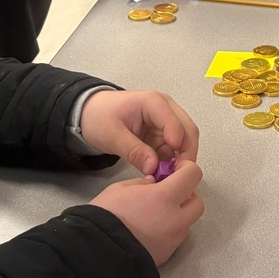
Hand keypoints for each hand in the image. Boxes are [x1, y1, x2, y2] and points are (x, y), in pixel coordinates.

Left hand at [79, 90, 198, 175]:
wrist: (90, 114)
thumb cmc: (99, 117)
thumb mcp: (112, 135)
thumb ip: (134, 151)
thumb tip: (153, 167)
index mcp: (153, 102)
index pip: (175, 122)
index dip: (178, 143)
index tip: (175, 164)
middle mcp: (165, 109)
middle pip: (187, 130)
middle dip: (186, 153)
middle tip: (179, 174)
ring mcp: (165, 121)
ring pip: (184, 140)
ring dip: (179, 158)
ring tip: (168, 175)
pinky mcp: (162, 133)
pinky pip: (173, 148)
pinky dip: (171, 160)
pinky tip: (163, 171)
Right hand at [91, 160, 203, 265]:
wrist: (96, 255)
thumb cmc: (104, 219)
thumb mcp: (121, 188)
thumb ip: (144, 183)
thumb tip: (154, 183)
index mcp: (164, 198)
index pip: (193, 175)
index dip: (187, 169)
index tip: (177, 169)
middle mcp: (175, 220)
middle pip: (197, 202)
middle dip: (187, 195)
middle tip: (169, 192)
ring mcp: (172, 240)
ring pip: (188, 222)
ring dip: (179, 213)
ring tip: (156, 212)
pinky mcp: (167, 255)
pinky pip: (176, 238)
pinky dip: (170, 230)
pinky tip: (151, 228)